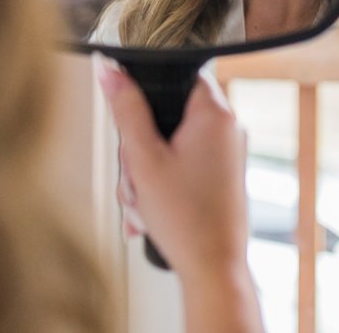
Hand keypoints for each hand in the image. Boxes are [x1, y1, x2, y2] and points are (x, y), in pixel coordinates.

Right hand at [95, 56, 255, 288]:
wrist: (213, 270)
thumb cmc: (185, 220)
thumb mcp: (143, 158)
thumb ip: (125, 109)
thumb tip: (110, 69)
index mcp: (215, 114)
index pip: (177, 75)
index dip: (147, 95)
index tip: (131, 120)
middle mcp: (228, 129)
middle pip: (169, 115)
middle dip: (140, 147)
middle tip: (134, 175)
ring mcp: (228, 154)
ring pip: (172, 144)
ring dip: (147, 172)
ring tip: (142, 202)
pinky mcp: (223, 176)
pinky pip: (184, 165)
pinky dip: (163, 184)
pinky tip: (151, 212)